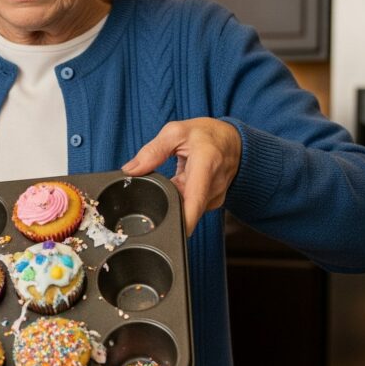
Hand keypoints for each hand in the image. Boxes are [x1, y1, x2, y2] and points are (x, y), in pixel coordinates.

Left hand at [122, 118, 241, 235]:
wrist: (234, 140)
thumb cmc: (207, 135)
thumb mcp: (176, 132)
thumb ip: (152, 151)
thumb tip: (130, 170)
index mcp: (206, 163)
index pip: (195, 199)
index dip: (184, 220)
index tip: (172, 233)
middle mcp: (214, 184)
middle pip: (186, 208)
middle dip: (166, 206)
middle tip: (155, 190)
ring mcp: (215, 195)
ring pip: (186, 207)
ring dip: (173, 199)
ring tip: (175, 177)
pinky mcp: (213, 202)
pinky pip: (190, 205)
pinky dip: (181, 197)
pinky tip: (181, 182)